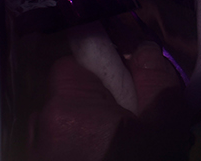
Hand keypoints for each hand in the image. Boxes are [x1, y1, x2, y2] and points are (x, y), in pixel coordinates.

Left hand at [32, 41, 189, 160]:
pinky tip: (115, 159)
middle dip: (105, 101)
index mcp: (67, 105)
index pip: (74, 59)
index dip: (103, 62)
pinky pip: (63, 150)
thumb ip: (157, 78)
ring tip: (132, 149)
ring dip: (96, 131)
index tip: (130, 77)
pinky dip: (85, 151)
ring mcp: (35, 154)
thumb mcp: (164, 124)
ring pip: (69, 127)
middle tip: (140, 120)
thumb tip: (144, 50)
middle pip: (72, 95)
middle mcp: (40, 127)